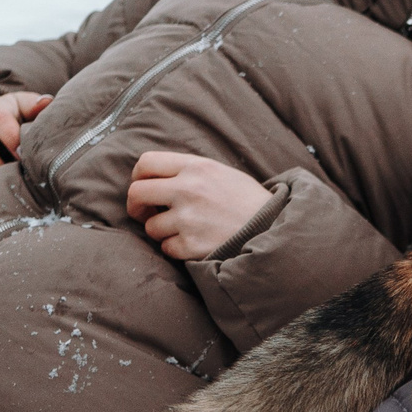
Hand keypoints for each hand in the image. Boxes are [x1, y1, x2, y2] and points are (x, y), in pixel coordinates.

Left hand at [125, 152, 274, 260]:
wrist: (274, 229)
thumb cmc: (249, 201)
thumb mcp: (222, 172)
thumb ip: (189, 171)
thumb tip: (156, 178)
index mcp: (196, 167)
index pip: (146, 163)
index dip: (138, 176)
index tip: (143, 187)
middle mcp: (188, 189)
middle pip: (136, 193)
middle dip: (136, 206)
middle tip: (145, 213)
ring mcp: (188, 218)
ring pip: (150, 226)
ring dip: (161, 232)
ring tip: (183, 231)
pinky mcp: (192, 244)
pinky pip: (166, 248)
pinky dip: (176, 249)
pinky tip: (194, 244)